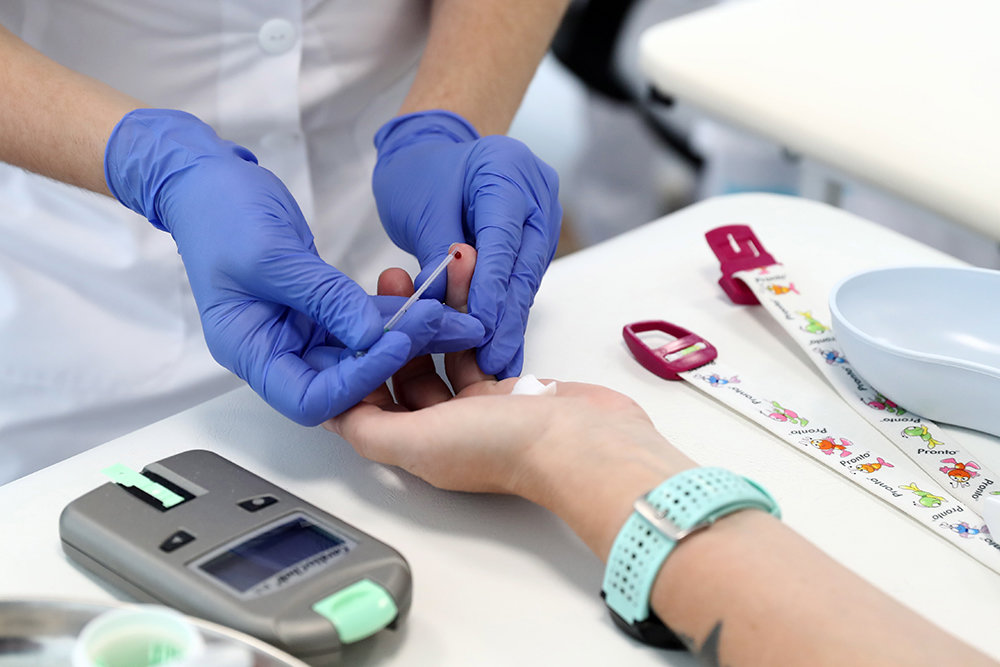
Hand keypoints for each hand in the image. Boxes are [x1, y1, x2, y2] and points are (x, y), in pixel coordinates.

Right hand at [104, 109, 483, 424]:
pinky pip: (362, 318)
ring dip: (409, 332)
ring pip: (362, 347)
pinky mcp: (319, 309)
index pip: (311, 399)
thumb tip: (372, 336)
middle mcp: (278, 351)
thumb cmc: (220, 214)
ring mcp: (300, 331)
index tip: (394, 345)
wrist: (209, 181)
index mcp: (251, 352)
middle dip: (399, 355)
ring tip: (458, 316)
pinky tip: (433, 298)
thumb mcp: (272, 256)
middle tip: (451, 329)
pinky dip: (395, 310)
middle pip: (345, 378)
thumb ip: (324, 298)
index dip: (356, 382)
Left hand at [326, 244, 694, 554]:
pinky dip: (463, 320)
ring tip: (418, 272)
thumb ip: (370, 428)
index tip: (345, 322)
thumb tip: (333, 415)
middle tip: (384, 285)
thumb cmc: (507, 448)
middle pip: (400, 374)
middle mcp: (442, 429)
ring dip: (426, 317)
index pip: (368, 404)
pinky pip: (473, 347)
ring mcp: (476, 409)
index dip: (353, 363)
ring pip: (438, 354)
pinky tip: (457, 292)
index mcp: (416, 447)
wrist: (585, 443)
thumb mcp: (421, 442)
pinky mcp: (507, 388)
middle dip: (389, 329)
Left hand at [372, 110, 561, 378]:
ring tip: (497, 365)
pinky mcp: (534, 242)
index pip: (503, 238)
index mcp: (506, 170)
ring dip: (509, 323)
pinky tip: (499, 347)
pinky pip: (521, 281)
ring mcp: (541, 219)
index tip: (482, 329)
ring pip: (526, 278)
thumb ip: (438, 253)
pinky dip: (506, 312)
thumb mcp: (420, 208)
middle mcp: (535, 193)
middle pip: (524, 263)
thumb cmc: (421, 175)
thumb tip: (449, 304)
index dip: (493, 287)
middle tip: (494, 362)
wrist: (431, 156)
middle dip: (507, 318)